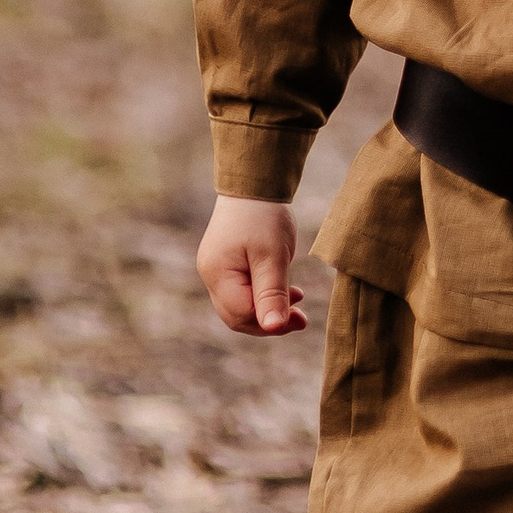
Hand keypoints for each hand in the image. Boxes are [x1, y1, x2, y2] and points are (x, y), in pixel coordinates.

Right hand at [198, 198, 306, 336]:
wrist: (255, 184)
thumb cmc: (264, 216)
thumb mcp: (273, 256)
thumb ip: (272, 293)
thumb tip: (274, 328)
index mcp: (217, 274)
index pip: (241, 315)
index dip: (269, 323)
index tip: (300, 319)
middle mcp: (211, 276)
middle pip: (238, 315)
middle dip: (269, 321)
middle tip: (301, 320)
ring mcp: (217, 270)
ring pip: (241, 305)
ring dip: (268, 309)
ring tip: (299, 305)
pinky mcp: (227, 265)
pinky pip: (243, 291)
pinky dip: (264, 296)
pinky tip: (287, 291)